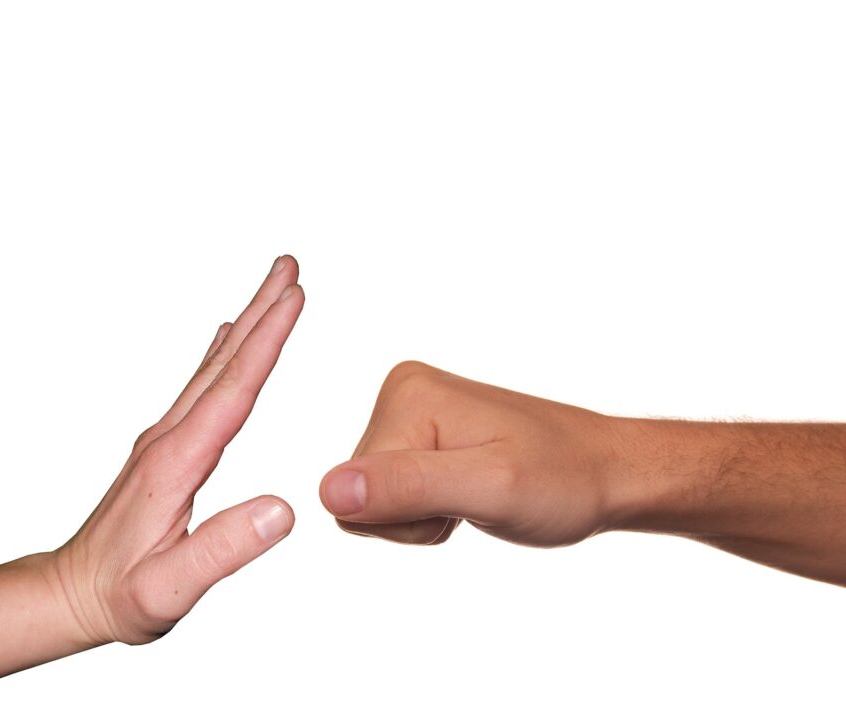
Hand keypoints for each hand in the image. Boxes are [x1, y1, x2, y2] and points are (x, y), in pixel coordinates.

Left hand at [50, 256, 304, 645]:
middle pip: (224, 362)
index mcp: (177, 462)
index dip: (268, 340)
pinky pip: (201, 385)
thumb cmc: (121, 597)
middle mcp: (169, 438)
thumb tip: (283, 510)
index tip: (295, 296)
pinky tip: (227, 339)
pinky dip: (223, 352)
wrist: (70, 595)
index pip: (233, 390)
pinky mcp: (165, 447)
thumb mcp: (170, 589)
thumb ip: (224, 549)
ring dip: (247, 323)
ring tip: (272, 289)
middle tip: (289, 266)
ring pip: (213, 367)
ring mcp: (164, 438)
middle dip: (262, 310)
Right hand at [319, 361, 622, 546]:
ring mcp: (410, 413)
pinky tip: (469, 493)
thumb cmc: (563, 479)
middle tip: (474, 499)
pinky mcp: (420, 434)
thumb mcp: (490, 488)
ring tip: (476, 495)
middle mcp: (401, 393)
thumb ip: (408, 488)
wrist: (607, 472)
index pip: (351, 489)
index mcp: (407, 394)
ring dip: (423, 516)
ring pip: (371, 499)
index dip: (407, 517)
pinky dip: (430, 510)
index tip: (465, 498)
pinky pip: (391, 494)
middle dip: (414, 516)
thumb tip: (328, 491)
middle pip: (356, 493)